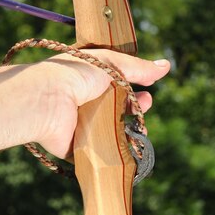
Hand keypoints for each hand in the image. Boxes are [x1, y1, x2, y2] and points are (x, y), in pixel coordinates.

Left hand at [36, 50, 169, 158]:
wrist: (49, 98)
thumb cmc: (75, 74)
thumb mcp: (111, 63)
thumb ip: (137, 67)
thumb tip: (166, 66)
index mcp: (88, 80)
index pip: (116, 86)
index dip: (134, 90)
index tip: (147, 92)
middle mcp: (84, 102)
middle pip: (117, 109)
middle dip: (135, 108)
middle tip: (144, 105)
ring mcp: (80, 126)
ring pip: (111, 132)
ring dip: (129, 131)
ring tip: (141, 128)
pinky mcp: (77, 146)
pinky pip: (99, 151)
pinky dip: (114, 151)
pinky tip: (127, 148)